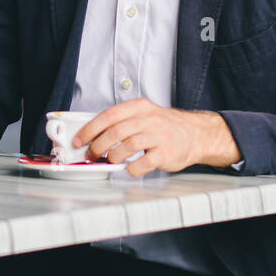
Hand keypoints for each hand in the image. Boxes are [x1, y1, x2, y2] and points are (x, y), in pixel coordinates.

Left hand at [72, 99, 240, 177]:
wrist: (195, 134)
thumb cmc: (165, 127)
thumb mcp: (144, 115)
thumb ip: (122, 122)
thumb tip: (93, 135)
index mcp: (139, 107)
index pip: (108, 115)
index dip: (90, 129)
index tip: (79, 140)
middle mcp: (148, 119)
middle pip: (115, 132)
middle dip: (97, 146)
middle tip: (91, 155)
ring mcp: (158, 136)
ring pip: (127, 146)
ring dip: (113, 157)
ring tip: (110, 161)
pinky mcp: (165, 153)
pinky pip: (142, 163)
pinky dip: (131, 168)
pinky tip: (129, 168)